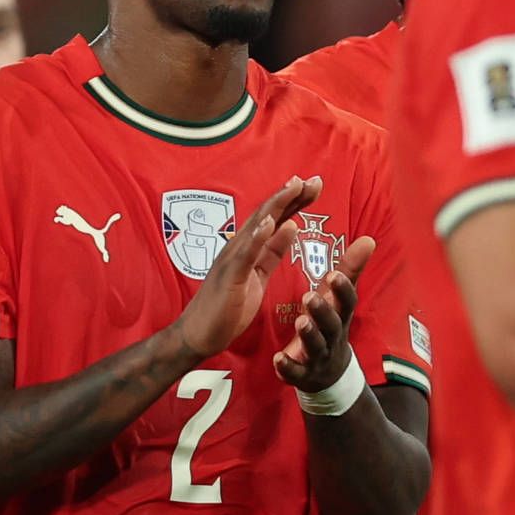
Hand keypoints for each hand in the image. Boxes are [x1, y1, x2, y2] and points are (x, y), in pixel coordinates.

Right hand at [175, 174, 315, 363]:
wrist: (200, 335)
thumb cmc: (228, 306)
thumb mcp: (258, 275)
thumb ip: (272, 251)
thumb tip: (290, 226)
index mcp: (249, 248)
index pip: (274, 218)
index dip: (293, 201)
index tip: (314, 185)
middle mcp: (238, 247)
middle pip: (267, 215)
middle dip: (290, 196)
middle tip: (313, 179)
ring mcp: (232, 260)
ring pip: (256, 227)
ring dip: (275, 206)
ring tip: (294, 187)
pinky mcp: (229, 277)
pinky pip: (245, 255)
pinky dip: (257, 237)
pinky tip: (270, 223)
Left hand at [268, 232, 375, 393]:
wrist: (329, 373)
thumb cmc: (331, 325)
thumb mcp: (341, 300)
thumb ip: (351, 270)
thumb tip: (368, 239)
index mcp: (340, 316)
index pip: (346, 302)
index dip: (342, 290)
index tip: (333, 274)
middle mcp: (332, 336)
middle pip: (331, 324)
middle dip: (322, 311)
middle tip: (309, 296)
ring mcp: (318, 356)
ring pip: (316, 346)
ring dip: (308, 335)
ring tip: (300, 322)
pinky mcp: (302, 373)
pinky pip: (295, 372)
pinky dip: (288, 367)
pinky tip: (278, 358)